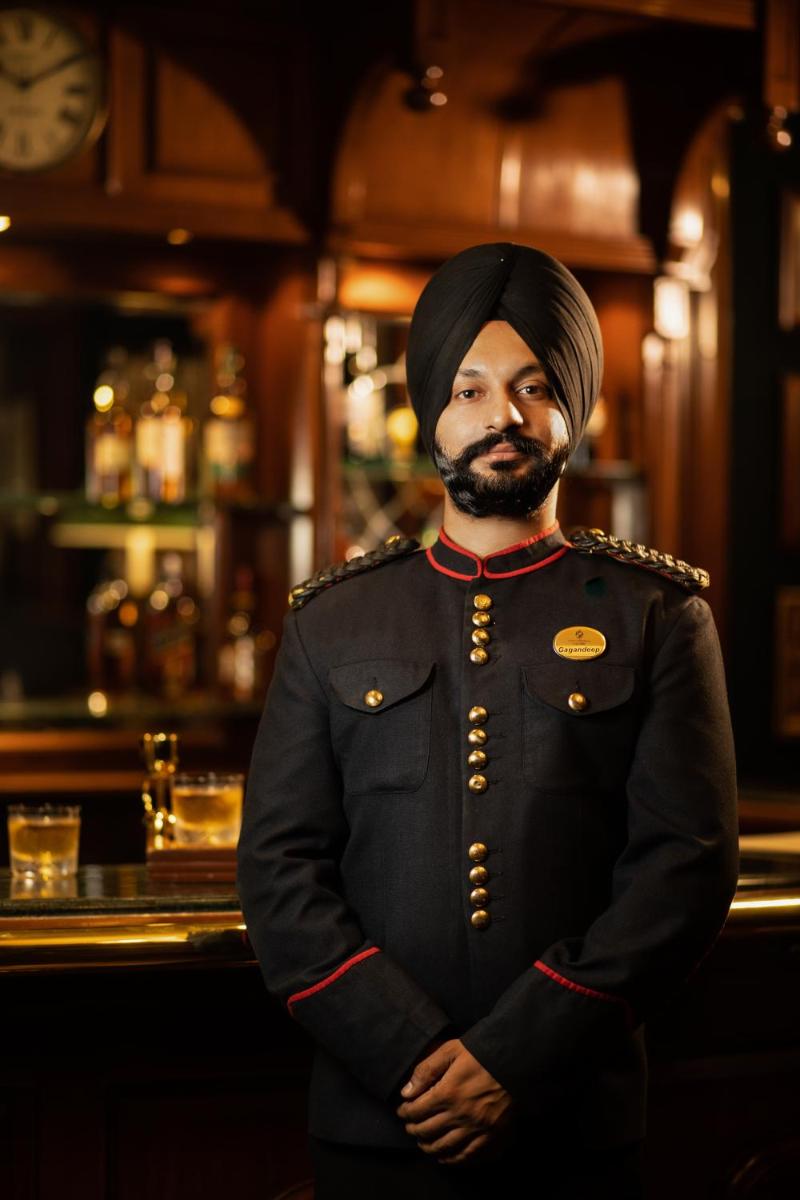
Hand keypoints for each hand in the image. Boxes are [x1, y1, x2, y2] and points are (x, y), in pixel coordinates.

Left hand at [395, 1037, 515, 1166]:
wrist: (515, 1062)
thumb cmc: (481, 1053)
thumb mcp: (450, 1051)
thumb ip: (426, 1070)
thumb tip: (406, 1092)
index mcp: (447, 1093)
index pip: (416, 1111)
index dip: (405, 1112)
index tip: (402, 1111)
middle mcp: (459, 1115)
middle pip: (427, 1131)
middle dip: (413, 1130)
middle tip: (409, 1127)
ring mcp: (475, 1128)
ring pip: (444, 1146)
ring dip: (429, 1147)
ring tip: (423, 1143)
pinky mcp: (491, 1135)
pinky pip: (468, 1155)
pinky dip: (453, 1159)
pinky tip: (445, 1157)